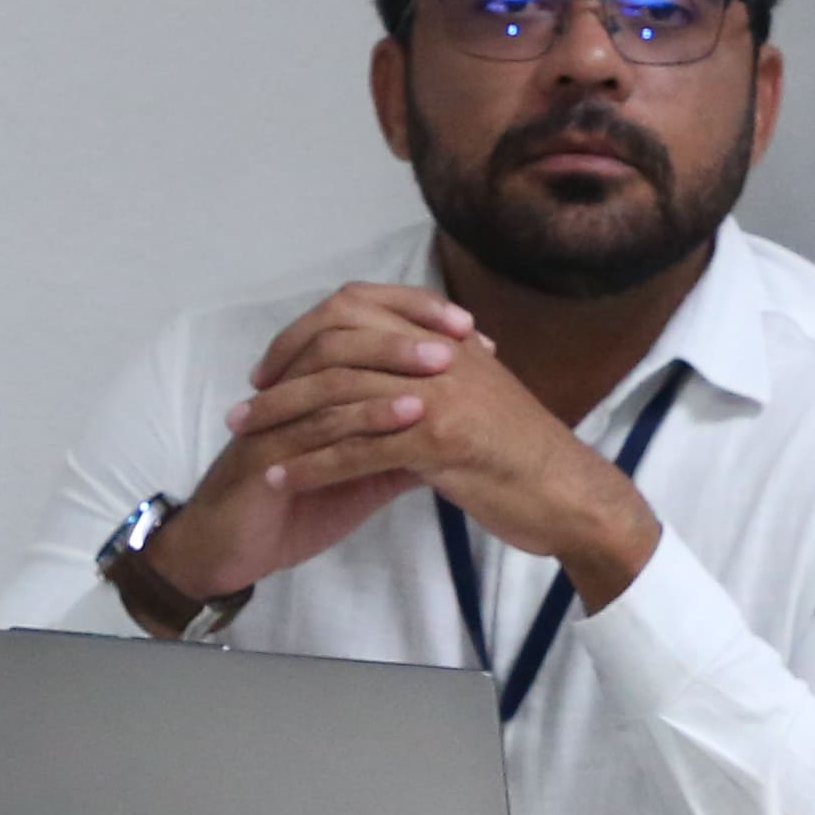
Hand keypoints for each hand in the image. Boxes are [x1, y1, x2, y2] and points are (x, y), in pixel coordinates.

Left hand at [170, 282, 659, 603]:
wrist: (572, 496)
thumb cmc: (526, 459)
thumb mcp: (481, 403)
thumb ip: (438, 382)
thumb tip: (393, 379)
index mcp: (446, 343)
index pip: (357, 317)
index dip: (304, 339)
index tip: (271, 369)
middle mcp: (439, 358)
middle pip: (337, 351)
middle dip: (282, 380)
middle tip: (243, 409)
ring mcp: (439, 397)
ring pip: (340, 400)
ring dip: (284, 422)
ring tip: (247, 443)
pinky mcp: (439, 442)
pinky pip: (357, 450)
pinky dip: (312, 464)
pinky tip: (281, 478)